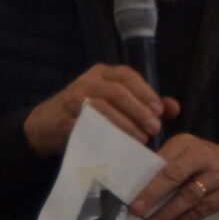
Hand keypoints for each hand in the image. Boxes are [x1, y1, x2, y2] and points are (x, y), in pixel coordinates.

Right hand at [22, 66, 178, 158]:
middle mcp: (86, 82)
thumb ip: (144, 103)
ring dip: (126, 124)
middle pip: (117, 91)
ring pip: (103, 108)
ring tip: (141, 138)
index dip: (145, 91)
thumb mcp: (113, 102)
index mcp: (101, 73)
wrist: (45, 126)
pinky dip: (106, 135)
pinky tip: (119, 145)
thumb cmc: (87, 114)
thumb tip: (173, 107)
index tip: (159, 110)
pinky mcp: (64, 120)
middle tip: (155, 128)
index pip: (126, 75)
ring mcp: (73, 100)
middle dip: (139, 110)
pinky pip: (87, 126)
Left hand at [128, 137, 218, 219]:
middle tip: (135, 210)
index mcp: (186, 143)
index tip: (126, 191)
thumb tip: (135, 183)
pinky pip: (203, 209)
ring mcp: (218, 174)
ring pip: (188, 196)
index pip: (161, 160)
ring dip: (167, 213)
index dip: (144, 177)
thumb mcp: (192, 154)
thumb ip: (168, 163)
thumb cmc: (212, 163)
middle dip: (152, 194)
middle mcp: (202, 155)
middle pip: (173, 175)